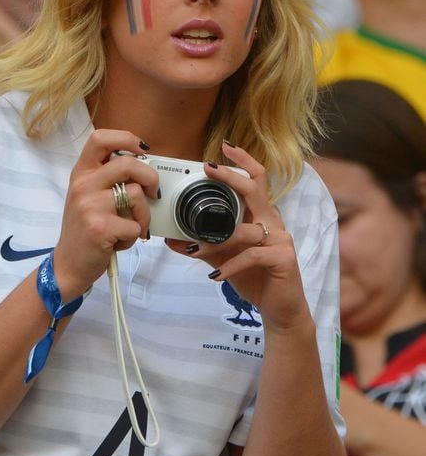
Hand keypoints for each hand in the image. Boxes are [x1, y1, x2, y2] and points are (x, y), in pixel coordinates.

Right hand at [52, 130, 159, 301]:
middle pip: (128, 164)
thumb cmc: (85, 229)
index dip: (126, 138)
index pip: (100, 138)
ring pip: (137, 195)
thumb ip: (110, 179)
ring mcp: (90, 205)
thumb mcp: (89, 197)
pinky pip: (135, 225)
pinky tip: (120, 241)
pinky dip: (135, 237)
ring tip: (131, 227)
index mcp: (82, 173)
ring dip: (143, 215)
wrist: (69, 264)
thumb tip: (146, 168)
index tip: (142, 150)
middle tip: (153, 194)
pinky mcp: (99, 227)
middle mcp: (83, 185)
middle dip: (151, 178)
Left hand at [166, 142, 309, 332]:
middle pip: (254, 190)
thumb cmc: (255, 278)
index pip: (256, 179)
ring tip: (194, 250)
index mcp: (260, 216)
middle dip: (230, 176)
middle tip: (208, 168)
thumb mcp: (224, 258)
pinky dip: (231, 265)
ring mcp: (280, 239)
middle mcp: (273, 222)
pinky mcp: (283, 259)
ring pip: (245, 230)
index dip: (243, 161)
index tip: (224, 146)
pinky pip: (252, 255)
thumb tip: (172, 239)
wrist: (279, 309)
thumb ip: (202, 246)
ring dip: (216, 240)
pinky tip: (216, 275)